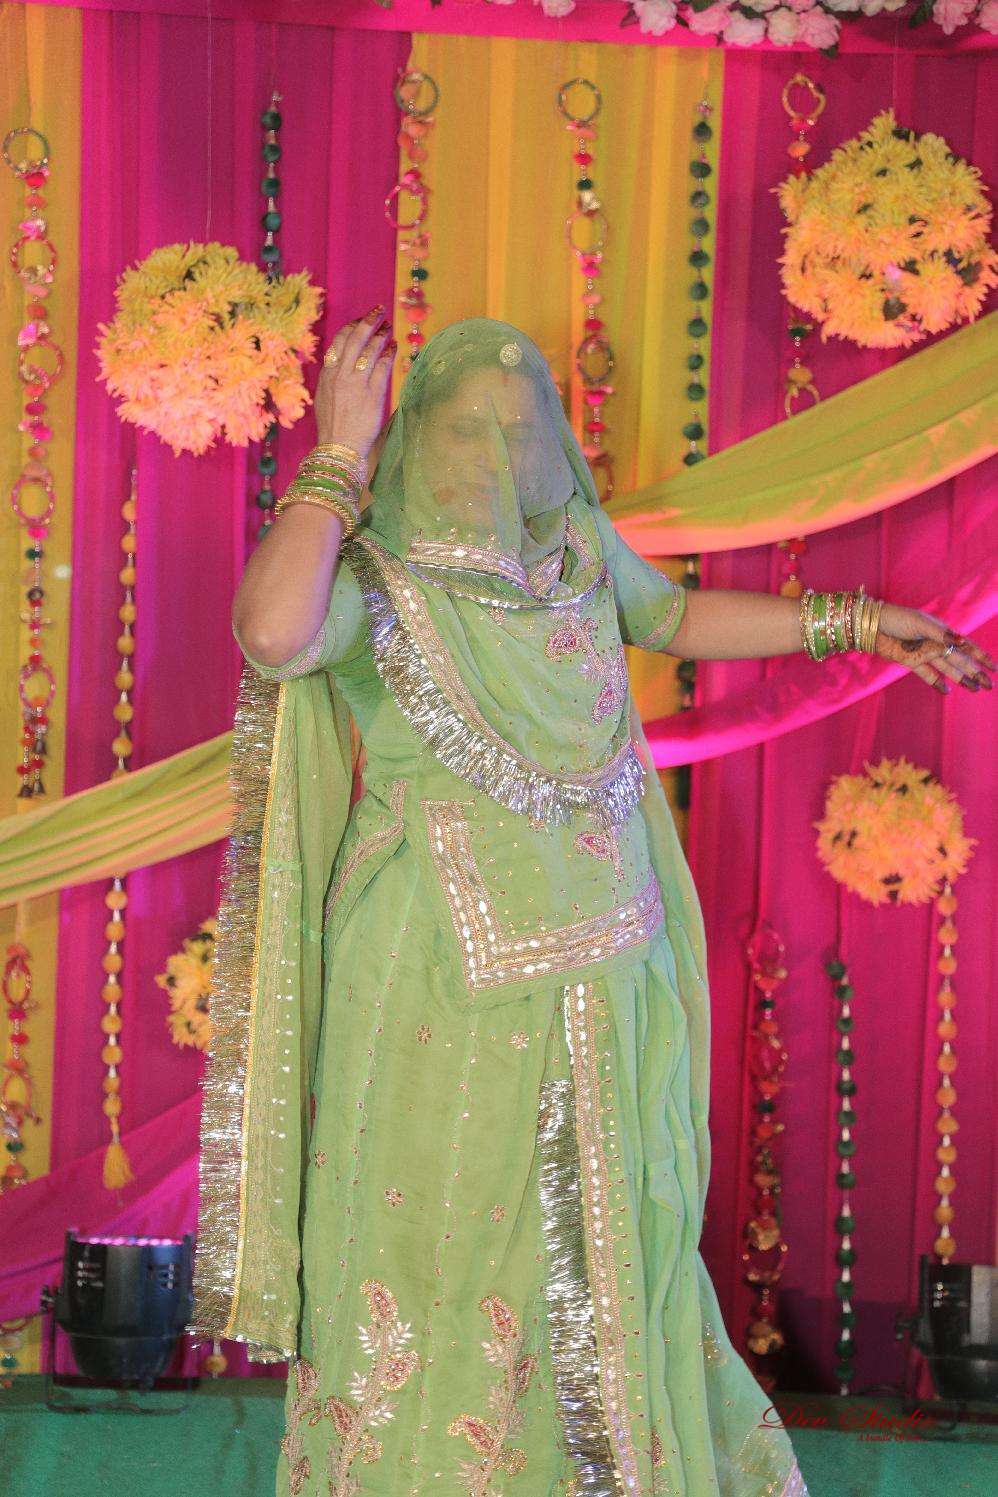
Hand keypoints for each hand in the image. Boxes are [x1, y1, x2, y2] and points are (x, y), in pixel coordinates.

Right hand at [314, 306, 395, 458]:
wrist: (338, 449)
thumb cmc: (333, 428)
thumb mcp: (325, 399)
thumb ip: (332, 380)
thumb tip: (341, 366)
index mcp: (327, 376)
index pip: (338, 343)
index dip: (350, 328)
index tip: (359, 321)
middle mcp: (340, 375)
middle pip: (354, 339)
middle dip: (368, 322)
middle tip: (379, 311)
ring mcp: (356, 383)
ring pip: (369, 350)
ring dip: (381, 335)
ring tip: (389, 327)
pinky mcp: (372, 394)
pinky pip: (382, 367)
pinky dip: (389, 354)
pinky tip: (394, 347)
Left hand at [874, 602, 994, 695]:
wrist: (872, 625)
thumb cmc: (897, 619)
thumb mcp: (920, 623)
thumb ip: (941, 634)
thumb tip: (963, 642)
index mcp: (942, 632)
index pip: (966, 646)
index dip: (981, 656)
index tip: (994, 667)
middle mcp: (936, 644)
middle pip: (960, 661)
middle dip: (976, 672)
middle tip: (990, 685)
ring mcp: (923, 654)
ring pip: (947, 669)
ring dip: (962, 679)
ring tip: (975, 689)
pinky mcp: (910, 662)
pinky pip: (927, 674)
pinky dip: (937, 682)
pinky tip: (947, 691)